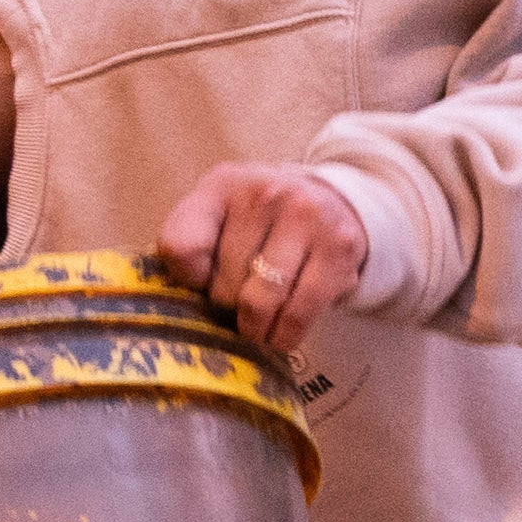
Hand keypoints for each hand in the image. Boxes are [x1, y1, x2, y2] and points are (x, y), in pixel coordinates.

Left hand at [154, 161, 373, 360]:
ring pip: (260, 302)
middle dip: (225, 305)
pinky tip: (278, 335)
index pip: (182, 247)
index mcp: (222, 186)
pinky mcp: (339, 249)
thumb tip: (191, 283)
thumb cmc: (254, 222)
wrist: (327, 202)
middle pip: (224, 284)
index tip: (201, 282)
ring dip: (253, 327)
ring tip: (253, 328)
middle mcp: (267, 194)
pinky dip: (284, 335)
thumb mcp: (212, 217)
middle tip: (235, 304)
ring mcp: (307, 218)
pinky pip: (299, 312)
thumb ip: (183, 244)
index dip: (186, 279)